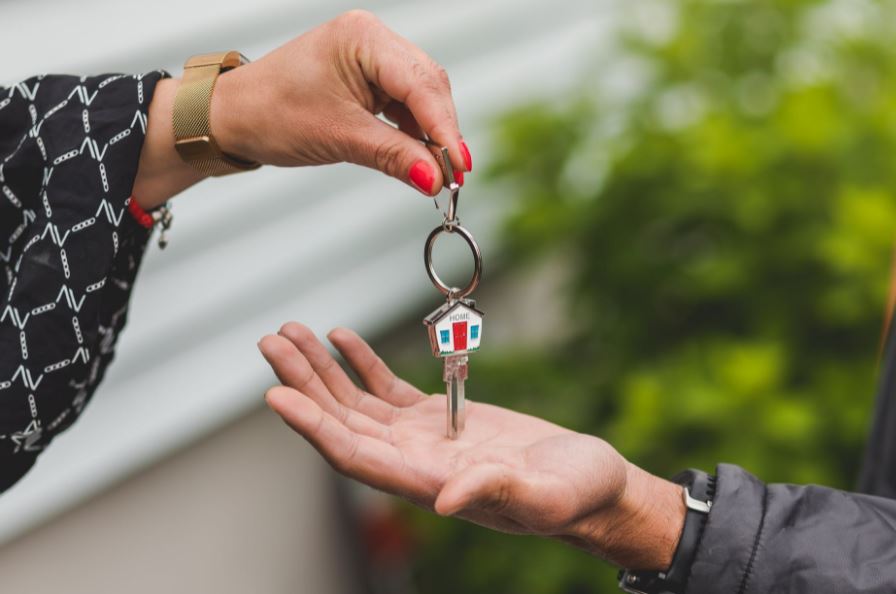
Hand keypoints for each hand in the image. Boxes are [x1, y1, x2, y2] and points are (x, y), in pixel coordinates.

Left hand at [134, 10, 470, 208]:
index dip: (445, 128)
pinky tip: (419, 158)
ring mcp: (373, 58)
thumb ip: (393, 156)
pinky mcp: (370, 79)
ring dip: (431, 135)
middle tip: (453, 176)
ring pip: (422, 97)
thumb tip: (435, 180)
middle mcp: (373, 40)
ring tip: (438, 173)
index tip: (460, 166)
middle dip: (442, 132)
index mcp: (363, 38)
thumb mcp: (338, 137)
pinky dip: (415, 133)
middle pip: (429, 86)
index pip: (420, 84)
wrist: (234, 116)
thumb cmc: (272, 114)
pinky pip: (406, 105)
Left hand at [258, 323, 685, 569]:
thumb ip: (496, 493)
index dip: (314, 427)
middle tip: (271, 342)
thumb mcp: (544, 496)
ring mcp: (423, 439)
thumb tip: (444, 500)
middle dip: (304, 383)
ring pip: (357, 403)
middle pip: (342, 423)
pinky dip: (362, 363)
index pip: (355, 457)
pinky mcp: (440, 418)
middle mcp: (413, 462)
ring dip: (322, 369)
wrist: (593, 485)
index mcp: (428, 483)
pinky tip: (342, 338)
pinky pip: (387, 389)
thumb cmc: (576, 496)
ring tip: (290, 332)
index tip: (278, 394)